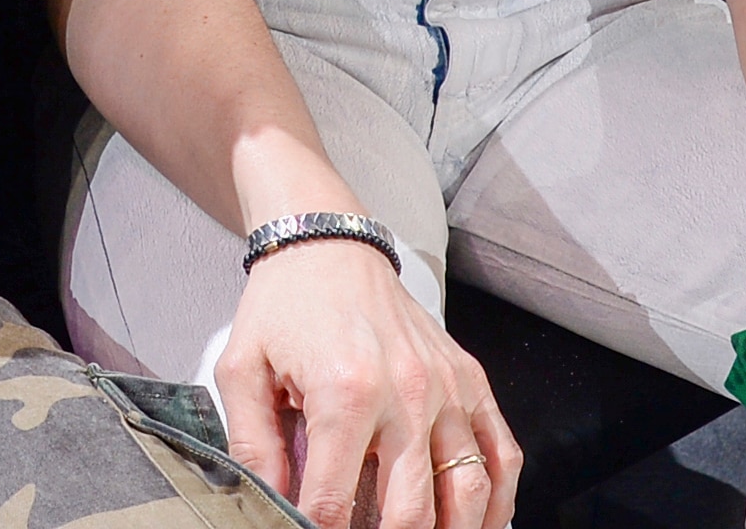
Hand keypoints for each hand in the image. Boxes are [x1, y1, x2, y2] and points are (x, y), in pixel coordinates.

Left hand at [215, 240, 519, 528]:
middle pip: (410, 512)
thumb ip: (252, 446)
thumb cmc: (287, 304)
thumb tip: (267, 504)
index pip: (333, 502)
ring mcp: (446, 388)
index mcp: (345, 392)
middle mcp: (406, 393)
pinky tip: (475, 521)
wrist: (328, 245)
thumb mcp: (243, 370)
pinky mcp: (470, 381)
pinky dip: (497, 500)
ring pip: (466, 493)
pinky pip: (502, 454)